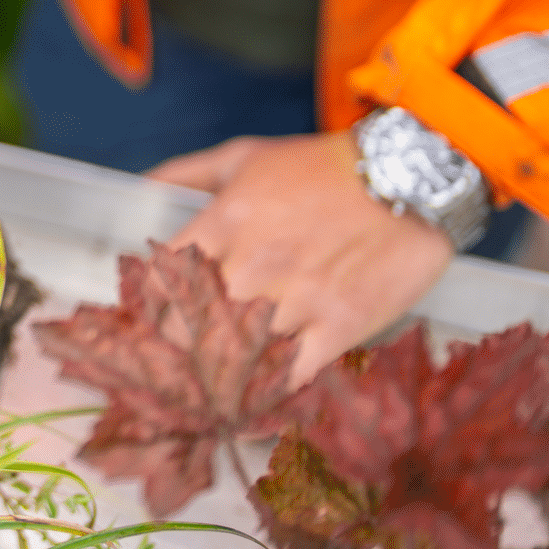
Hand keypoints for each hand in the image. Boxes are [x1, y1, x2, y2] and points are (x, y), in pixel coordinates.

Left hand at [148, 130, 453, 383]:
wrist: (409, 177)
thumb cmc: (319, 164)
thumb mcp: (244, 155)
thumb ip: (185, 173)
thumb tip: (140, 190)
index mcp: (221, 224)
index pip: (162, 280)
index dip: (150, 307)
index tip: (149, 324)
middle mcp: (252, 265)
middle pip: (195, 327)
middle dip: (184, 347)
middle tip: (180, 366)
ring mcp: (296, 298)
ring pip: (241, 355)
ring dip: (227, 374)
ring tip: (216, 389)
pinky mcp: (340, 324)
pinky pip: (294, 372)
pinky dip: (275, 388)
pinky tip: (263, 394)